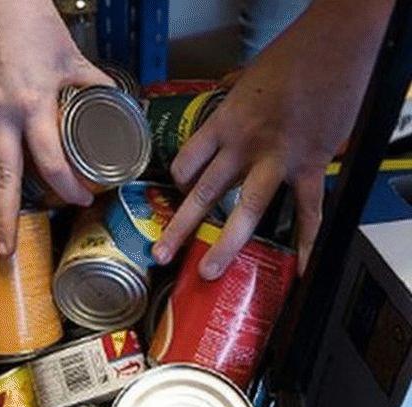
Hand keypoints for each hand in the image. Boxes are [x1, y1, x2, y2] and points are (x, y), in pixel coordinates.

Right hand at [0, 0, 111, 254]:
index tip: (81, 201)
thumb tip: (114, 107)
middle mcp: (2, 113)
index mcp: (33, 104)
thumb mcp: (72, 56)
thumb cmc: (35, 23)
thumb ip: (91, 84)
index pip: (50, 158)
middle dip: (6, 216)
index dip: (66, 185)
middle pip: (4, 175)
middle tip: (6, 252)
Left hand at [151, 0, 392, 277]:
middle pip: (203, 193)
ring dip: (225, 244)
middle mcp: (242, 146)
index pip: (186, 162)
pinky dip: (306, 239)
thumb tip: (229, 86)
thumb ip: (236, 93)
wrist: (334, 46)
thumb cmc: (292, 54)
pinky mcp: (310, 164)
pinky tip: (302, 264)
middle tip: (161, 255)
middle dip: (180, 228)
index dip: (178, 180)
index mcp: (223, 123)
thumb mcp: (248, 75)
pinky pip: (307, 210)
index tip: (178, 191)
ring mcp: (276, 159)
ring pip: (245, 210)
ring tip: (207, 271)